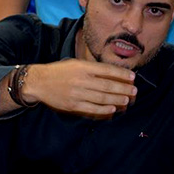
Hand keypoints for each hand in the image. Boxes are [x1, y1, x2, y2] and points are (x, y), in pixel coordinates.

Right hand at [22, 59, 136, 117]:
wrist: (39, 82)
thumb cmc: (59, 71)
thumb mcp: (75, 63)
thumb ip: (92, 68)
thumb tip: (112, 73)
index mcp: (83, 67)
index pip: (107, 70)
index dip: (122, 74)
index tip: (133, 77)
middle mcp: (81, 80)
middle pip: (107, 85)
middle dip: (123, 88)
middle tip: (134, 91)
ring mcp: (77, 94)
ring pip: (102, 98)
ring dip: (117, 99)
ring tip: (127, 100)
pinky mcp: (72, 105)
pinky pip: (92, 108)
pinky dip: (104, 109)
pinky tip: (113, 108)